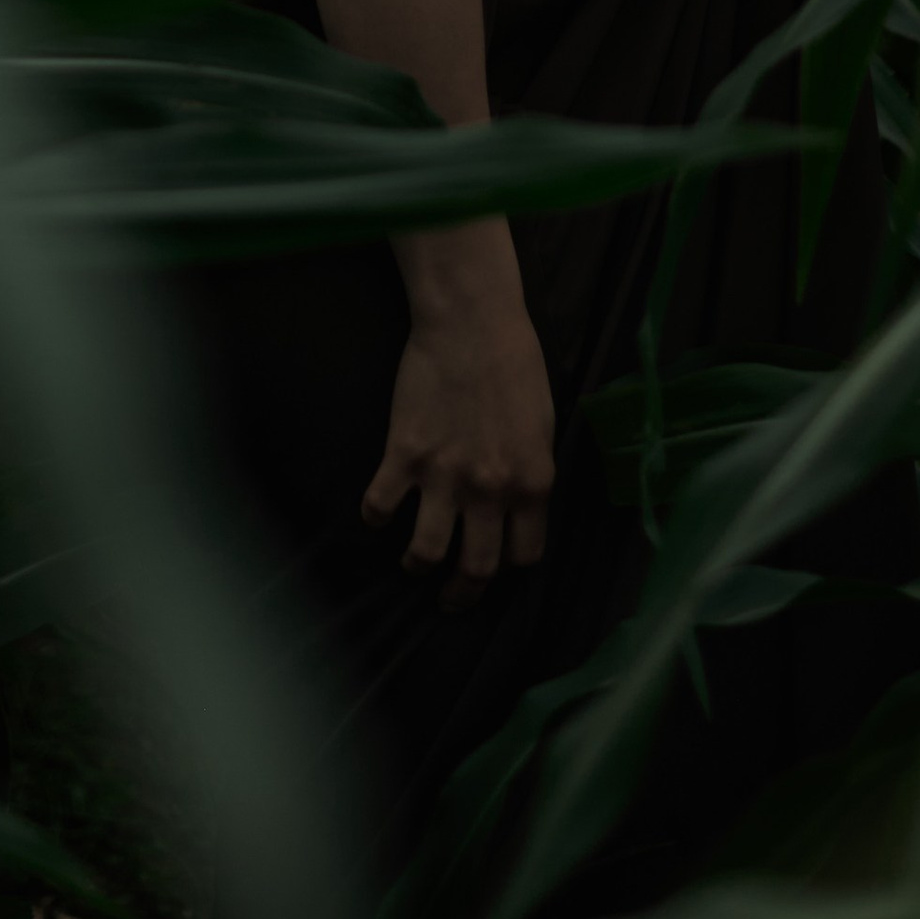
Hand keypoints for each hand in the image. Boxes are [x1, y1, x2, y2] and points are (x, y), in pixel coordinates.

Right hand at [361, 258, 555, 607]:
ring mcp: (444, 476)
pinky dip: (376, 518)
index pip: (525, 557)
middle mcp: (490, 490)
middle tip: (450, 598)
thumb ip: (531, 473)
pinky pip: (381, 507)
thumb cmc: (515, 363)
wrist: (471, 320)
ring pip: (426, 553)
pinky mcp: (404, 454)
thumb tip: (520, 509)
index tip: (498, 563)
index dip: (510, 566)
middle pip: (476, 570)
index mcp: (532, 483)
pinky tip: (379, 514)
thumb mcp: (543, 425)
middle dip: (462, 594)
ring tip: (413, 564)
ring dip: (417, 566)